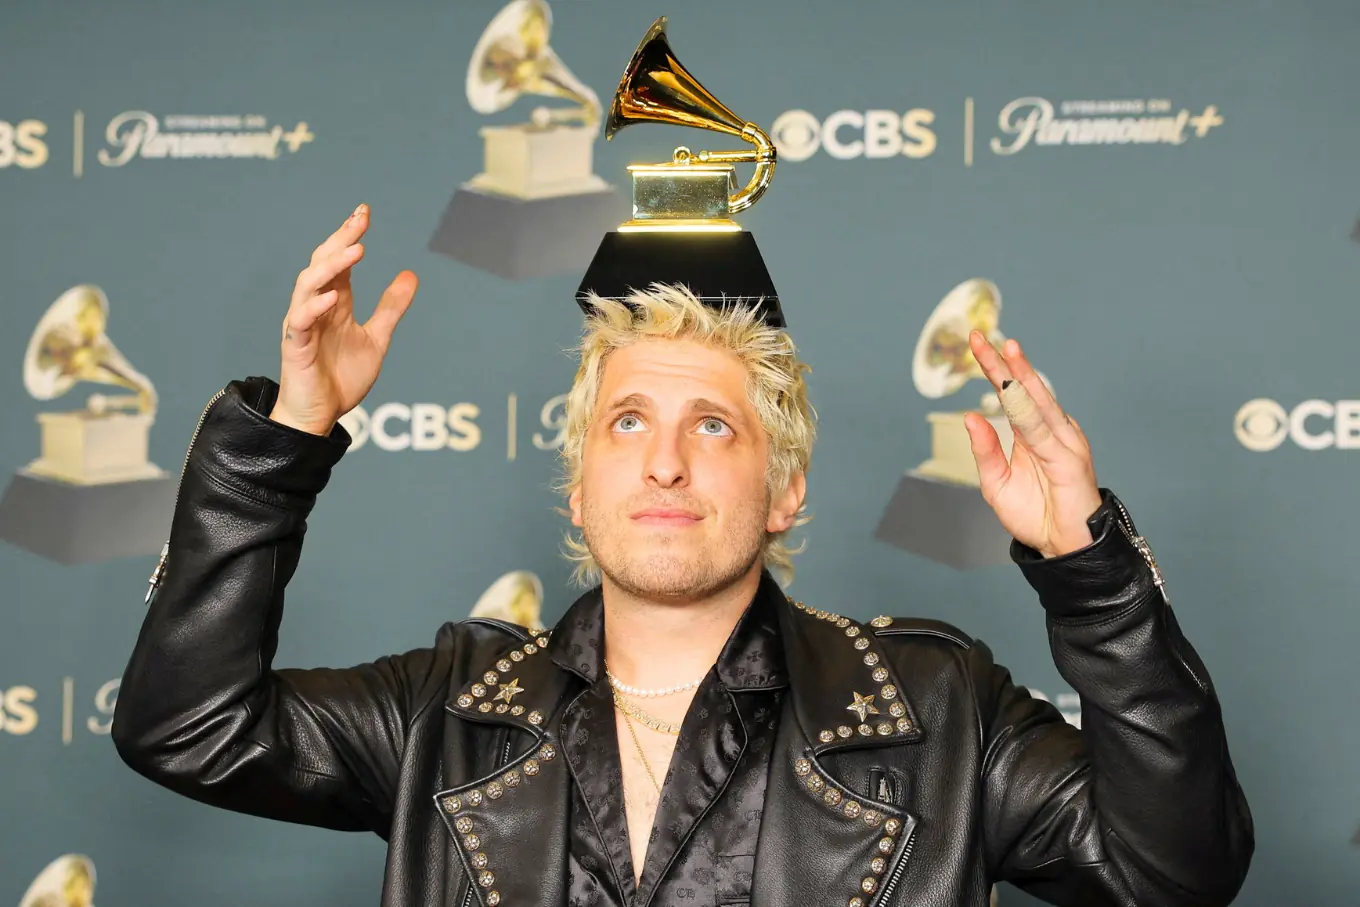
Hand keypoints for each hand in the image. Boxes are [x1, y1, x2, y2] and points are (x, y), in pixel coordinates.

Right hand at [270, 204, 418, 435]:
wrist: (321, 415)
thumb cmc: (342, 377)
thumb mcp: (377, 338)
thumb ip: (391, 308)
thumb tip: (411, 275)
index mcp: (334, 302)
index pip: (339, 260)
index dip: (350, 235)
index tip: (364, 212)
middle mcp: (315, 307)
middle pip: (322, 264)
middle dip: (340, 240)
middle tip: (360, 220)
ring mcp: (303, 325)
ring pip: (308, 285)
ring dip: (331, 267)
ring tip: (354, 251)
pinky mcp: (296, 347)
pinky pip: (301, 322)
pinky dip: (315, 307)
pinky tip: (333, 296)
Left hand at [963, 331, 1101, 557]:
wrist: (1062, 547)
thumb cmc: (1035, 513)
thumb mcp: (996, 482)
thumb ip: (986, 450)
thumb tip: (971, 417)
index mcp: (1034, 434)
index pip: (1012, 395)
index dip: (995, 370)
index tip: (976, 344)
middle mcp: (1051, 431)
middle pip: (1024, 391)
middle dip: (1003, 363)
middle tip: (981, 337)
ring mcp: (1063, 442)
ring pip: (1037, 403)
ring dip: (1021, 376)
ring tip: (1005, 351)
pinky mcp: (1069, 459)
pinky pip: (1043, 432)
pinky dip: (1027, 412)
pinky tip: (1012, 394)